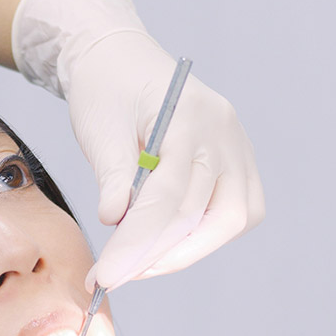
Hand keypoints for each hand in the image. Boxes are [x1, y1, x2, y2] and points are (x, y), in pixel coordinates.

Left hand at [13, 0, 264, 290]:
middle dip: (158, 256)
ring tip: (135, 264)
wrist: (119, 59)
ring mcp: (237, 148)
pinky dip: (199, 236)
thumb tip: (117, 221)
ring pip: (229, 220)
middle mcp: (225, 134)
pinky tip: (162, 244)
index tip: (107, 276)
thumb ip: (113, 174)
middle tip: (113, 276)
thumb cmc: (106, 88)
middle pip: (207, 214)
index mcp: (191, 118)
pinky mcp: (235, 164)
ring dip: (182, 251)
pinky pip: (233, 213)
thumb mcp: (98, 127)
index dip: (138, 243)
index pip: (169, 196)